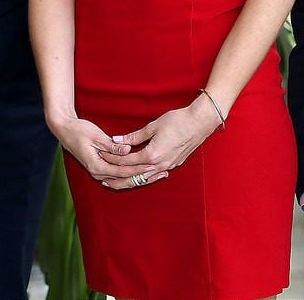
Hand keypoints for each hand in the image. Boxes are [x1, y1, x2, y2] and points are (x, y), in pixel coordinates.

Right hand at [51, 115, 166, 189]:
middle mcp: (98, 172)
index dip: (138, 168)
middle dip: (143, 176)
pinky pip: (118, 174)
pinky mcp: (101, 166)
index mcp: (97, 166)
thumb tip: (127, 150)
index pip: (123, 171)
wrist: (64, 130)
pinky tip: (142, 171)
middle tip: (161, 172)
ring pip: (122, 179)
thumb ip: (112, 145)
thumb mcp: (96, 136)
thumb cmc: (79, 130)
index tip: (153, 165)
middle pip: (124, 179)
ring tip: (157, 174)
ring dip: (139, 177)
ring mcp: (99, 171)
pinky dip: (131, 173)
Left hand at [106, 94, 222, 183]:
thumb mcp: (153, 126)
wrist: (200, 122)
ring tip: (118, 183)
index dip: (114, 159)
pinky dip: (144, 177)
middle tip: (104, 181)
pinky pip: (155, 175)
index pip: (127, 160)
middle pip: (134, 176)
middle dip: (118, 178)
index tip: (103, 157)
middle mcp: (159, 165)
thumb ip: (134, 136)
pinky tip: (139, 177)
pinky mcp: (174, 164)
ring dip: (131, 181)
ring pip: (145, 178)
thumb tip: (117, 140)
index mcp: (152, 155)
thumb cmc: (178, 120)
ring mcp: (168, 166)